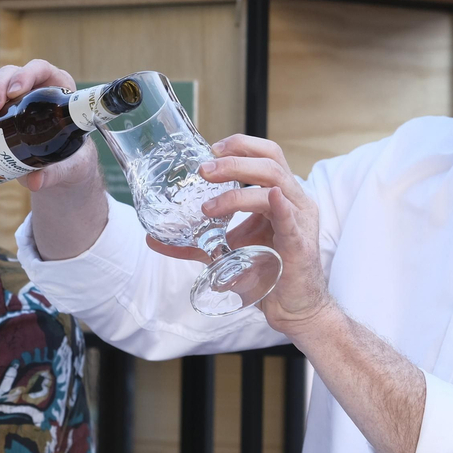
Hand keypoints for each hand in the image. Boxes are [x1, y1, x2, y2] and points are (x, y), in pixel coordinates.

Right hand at [0, 58, 98, 191]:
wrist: (58, 170)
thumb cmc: (71, 161)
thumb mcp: (71, 166)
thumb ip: (56, 172)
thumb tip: (35, 182)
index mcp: (53, 89)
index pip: (38, 69)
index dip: (25, 74)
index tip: (15, 93)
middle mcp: (26, 88)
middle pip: (5, 75)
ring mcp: (4, 100)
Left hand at [145, 134, 332, 333]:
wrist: (292, 307)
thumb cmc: (265, 272)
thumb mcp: (225, 251)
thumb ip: (193, 242)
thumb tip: (152, 239)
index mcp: (280, 195)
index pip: (265, 155)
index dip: (241, 145)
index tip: (210, 148)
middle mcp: (293, 201)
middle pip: (270, 163)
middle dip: (234, 161)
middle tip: (203, 170)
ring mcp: (299, 220)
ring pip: (276, 185)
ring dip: (239, 190)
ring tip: (209, 204)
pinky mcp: (300, 244)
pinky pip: (291, 220)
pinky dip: (280, 207)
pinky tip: (272, 198)